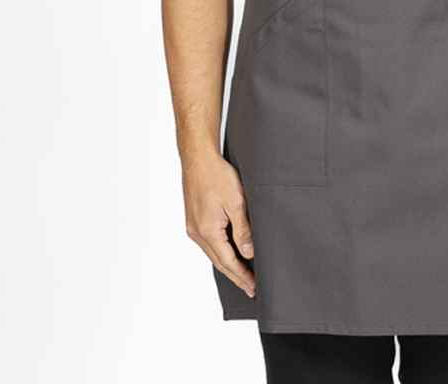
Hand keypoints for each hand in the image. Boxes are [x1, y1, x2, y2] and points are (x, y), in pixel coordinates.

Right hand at [182, 151, 255, 296]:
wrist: (198, 158)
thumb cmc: (217, 175)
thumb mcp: (236, 202)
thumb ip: (243, 229)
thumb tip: (249, 253)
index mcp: (207, 231)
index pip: (228, 262)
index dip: (242, 276)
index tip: (253, 288)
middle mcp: (197, 233)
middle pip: (219, 262)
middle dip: (235, 275)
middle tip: (250, 288)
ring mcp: (193, 226)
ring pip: (213, 252)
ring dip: (228, 264)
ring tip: (243, 274)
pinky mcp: (194, 219)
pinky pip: (209, 242)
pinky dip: (220, 251)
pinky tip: (229, 252)